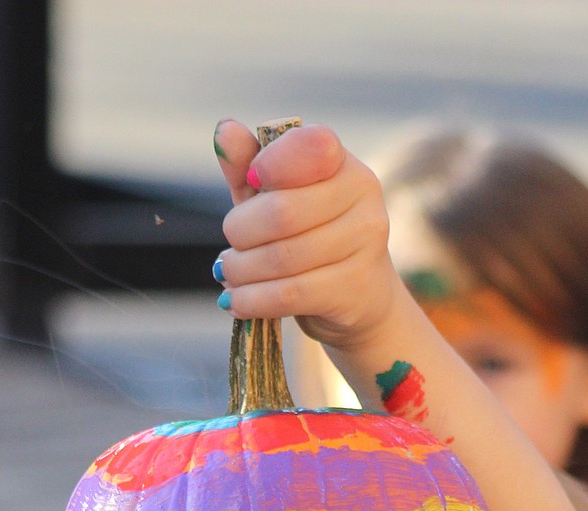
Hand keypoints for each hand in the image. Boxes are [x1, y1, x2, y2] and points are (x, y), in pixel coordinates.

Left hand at [212, 118, 399, 350]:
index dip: (269, 165)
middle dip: (241, 232)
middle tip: (230, 249)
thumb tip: (223, 131)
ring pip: (282, 258)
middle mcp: (362, 195)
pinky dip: (254, 300)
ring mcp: (364, 243)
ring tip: (229, 275)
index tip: (251, 183)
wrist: (360, 298)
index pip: (308, 148)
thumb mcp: (275, 198)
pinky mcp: (355, 287)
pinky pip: (291, 294)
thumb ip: (248, 164)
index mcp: (342, 162)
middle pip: (282, 211)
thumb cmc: (309, 237)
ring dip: (242, 271)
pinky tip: (236, 302)